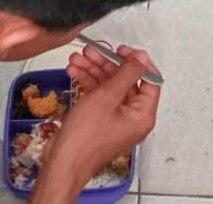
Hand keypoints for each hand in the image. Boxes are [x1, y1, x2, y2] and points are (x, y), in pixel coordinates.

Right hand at [34, 52, 160, 201]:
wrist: (62, 163)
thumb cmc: (85, 137)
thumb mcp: (107, 97)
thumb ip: (126, 74)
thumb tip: (142, 57)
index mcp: (142, 115)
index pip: (149, 81)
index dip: (136, 62)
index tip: (121, 50)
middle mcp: (132, 117)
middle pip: (125, 81)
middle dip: (106, 64)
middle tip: (90, 52)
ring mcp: (115, 119)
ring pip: (109, 87)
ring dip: (93, 71)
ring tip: (76, 59)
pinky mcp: (100, 121)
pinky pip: (98, 96)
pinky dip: (87, 84)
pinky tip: (73, 72)